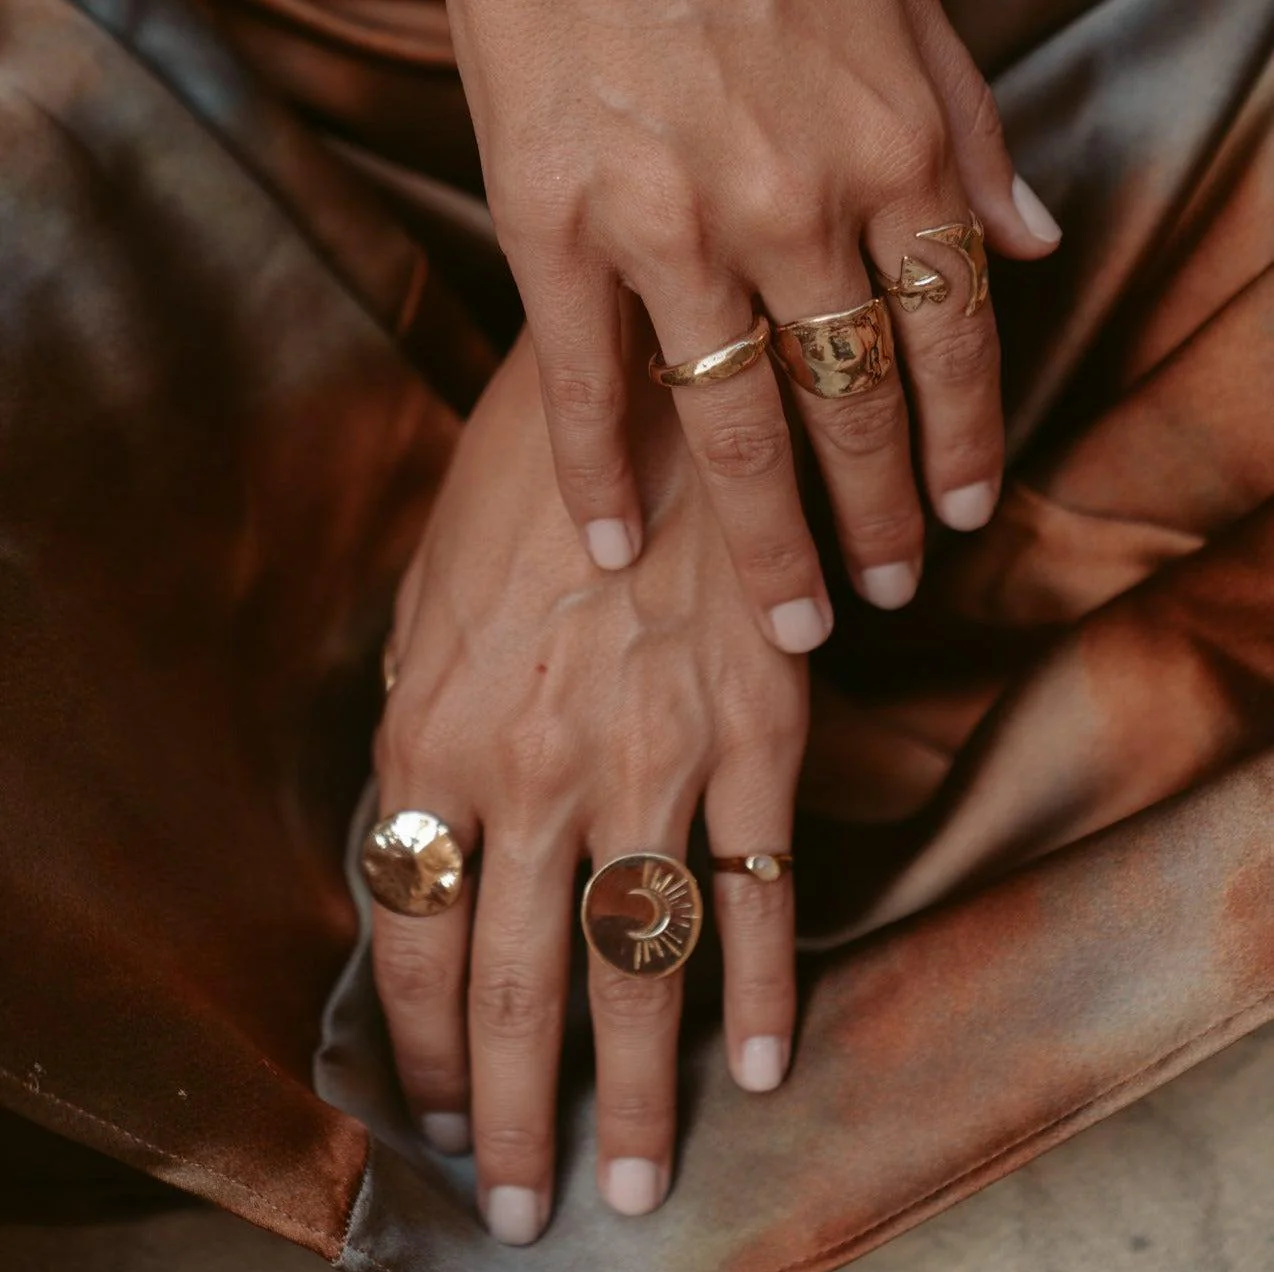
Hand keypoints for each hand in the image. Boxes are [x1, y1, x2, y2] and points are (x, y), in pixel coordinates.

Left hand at [372, 328, 805, 1242]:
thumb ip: (417, 720)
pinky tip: (759, 1062)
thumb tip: (415, 823)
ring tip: (628, 1184)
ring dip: (631, 1090)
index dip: (418, 1040)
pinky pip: (758, 890)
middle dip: (512, 1110)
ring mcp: (650, 762)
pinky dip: (762, 985)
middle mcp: (532, 772)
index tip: (436, 1108)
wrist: (653, 382)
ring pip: (635, 965)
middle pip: (514, 984)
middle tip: (527, 1204)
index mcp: (431, 735)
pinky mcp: (755, 738)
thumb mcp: (426, 592)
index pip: (409, 934)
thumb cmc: (521, 480)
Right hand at [445, 0, 1062, 650]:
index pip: (954, 339)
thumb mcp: (903, 9)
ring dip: (770, 543)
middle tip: (888, 593)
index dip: (964, 442)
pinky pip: (580, 384)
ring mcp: (670, 223)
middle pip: (856, 407)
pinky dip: (597, 479)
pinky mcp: (554, 225)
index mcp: (890, 147)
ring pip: (736, 426)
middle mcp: (793, 203)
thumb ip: (972, 132)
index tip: (964, 519)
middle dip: (882, 517)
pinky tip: (614, 554)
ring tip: (793, 622)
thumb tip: (1034, 240)